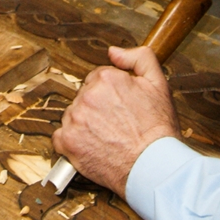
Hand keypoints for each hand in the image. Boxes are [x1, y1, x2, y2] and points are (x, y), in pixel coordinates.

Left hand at [52, 46, 178, 196]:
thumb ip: (138, 57)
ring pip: (73, 116)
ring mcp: (74, 119)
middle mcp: (86, 96)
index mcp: (106, 79)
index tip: (121, 108)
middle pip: (84, 97)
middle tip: (117, 124)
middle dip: (98, 108)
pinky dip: (73, 143)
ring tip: (107, 137)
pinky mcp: (67, 142)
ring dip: (85, 125)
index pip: (97, 80)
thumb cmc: (158, 130)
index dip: (112, 94)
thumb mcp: (159, 84)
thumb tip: (113, 52)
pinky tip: (92, 147)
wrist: (152, 166)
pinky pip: (61, 138)